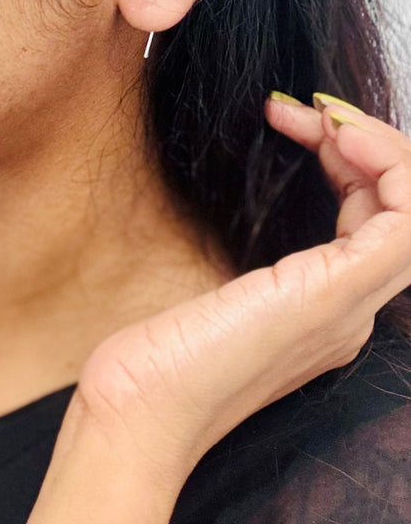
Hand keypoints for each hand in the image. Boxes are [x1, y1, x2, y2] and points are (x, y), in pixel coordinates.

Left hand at [59, 95, 410, 493]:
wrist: (139, 412)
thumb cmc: (159, 356)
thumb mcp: (209, 286)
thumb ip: (242, 255)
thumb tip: (242, 200)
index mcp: (322, 303)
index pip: (370, 214)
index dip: (347, 156)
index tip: (293, 119)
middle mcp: (349, 307)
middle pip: (397, 208)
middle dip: (365, 143)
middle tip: (313, 112)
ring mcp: (349, 303)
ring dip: (382, 149)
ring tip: (329, 119)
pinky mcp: (335, 293)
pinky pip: (407, 224)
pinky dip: (392, 169)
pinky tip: (341, 137)